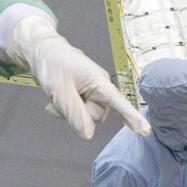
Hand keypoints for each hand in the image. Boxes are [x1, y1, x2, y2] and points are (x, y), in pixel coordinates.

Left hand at [4, 17, 149, 139]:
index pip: (118, 102)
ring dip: (68, 111)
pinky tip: (55, 100)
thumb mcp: (59, 90)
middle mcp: (100, 88)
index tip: (145, 131)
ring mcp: (91, 93)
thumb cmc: (52, 64)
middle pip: (96, 116)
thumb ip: (74, 113)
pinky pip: (77, 113)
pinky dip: (65, 110)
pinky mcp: (83, 97)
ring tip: (56, 94)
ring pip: (85, 117)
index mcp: (99, 82)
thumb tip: (88, 135)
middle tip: (61, 94)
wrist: (41, 51)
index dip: (131, 117)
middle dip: (77, 112)